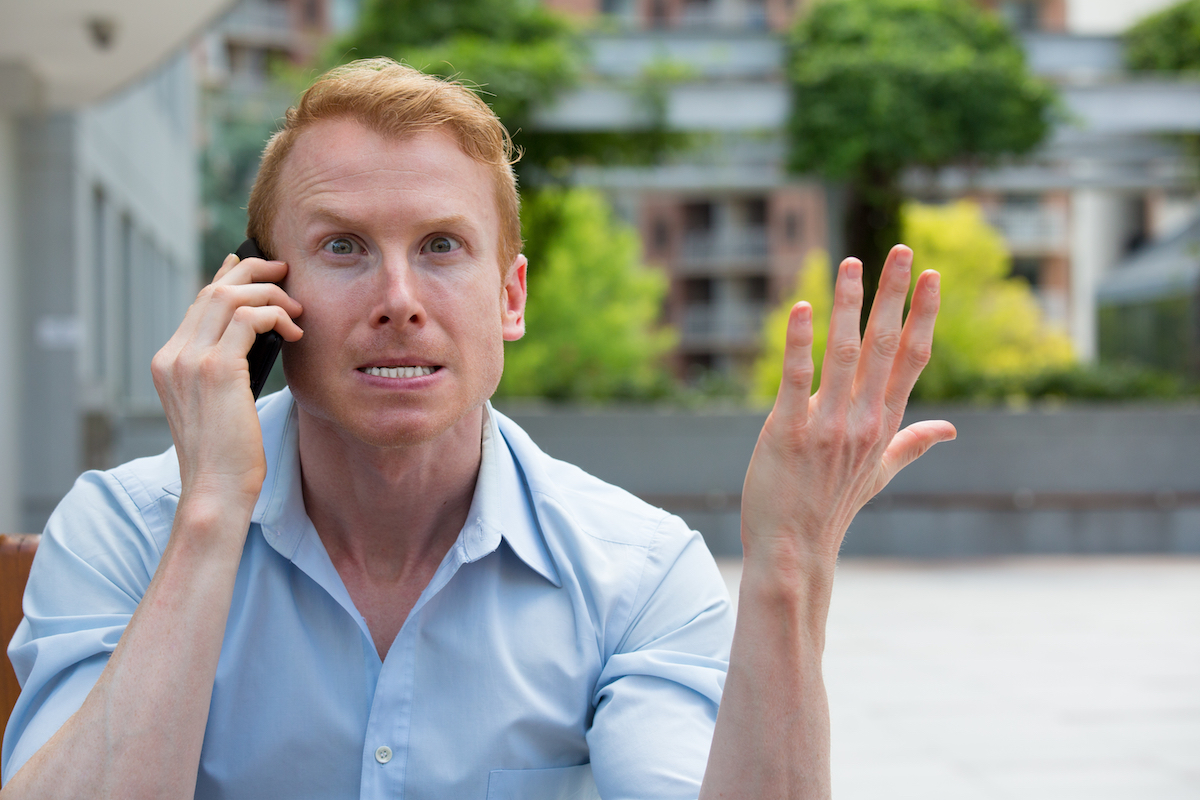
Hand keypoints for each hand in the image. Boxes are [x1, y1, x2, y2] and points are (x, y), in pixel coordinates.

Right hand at [151, 253, 303, 503]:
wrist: (215, 488)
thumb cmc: (228, 453)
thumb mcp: (221, 402)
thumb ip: (227, 367)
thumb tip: (256, 334)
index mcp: (169, 362)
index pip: (199, 303)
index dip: (227, 276)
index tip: (252, 263)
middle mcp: (173, 355)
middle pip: (214, 290)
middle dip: (254, 273)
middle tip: (286, 273)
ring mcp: (190, 360)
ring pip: (231, 296)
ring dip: (271, 294)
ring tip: (297, 310)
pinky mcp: (217, 369)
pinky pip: (250, 318)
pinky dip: (277, 315)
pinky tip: (295, 333)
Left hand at [741, 245, 955, 577]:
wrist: (795, 548)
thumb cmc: (833, 505)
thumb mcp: (881, 473)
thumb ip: (914, 444)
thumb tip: (952, 428)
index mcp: (885, 424)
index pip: (912, 359)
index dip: (923, 315)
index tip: (932, 276)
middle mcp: (862, 421)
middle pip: (885, 347)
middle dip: (895, 295)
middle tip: (902, 250)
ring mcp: (827, 426)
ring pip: (844, 354)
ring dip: (849, 306)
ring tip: (851, 263)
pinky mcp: (788, 432)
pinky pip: (795, 379)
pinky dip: (798, 343)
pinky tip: (800, 308)